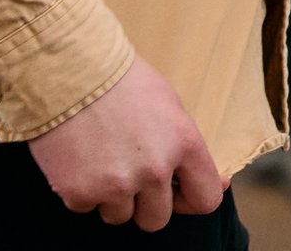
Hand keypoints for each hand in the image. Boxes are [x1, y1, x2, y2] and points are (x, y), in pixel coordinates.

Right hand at [26, 57, 222, 230]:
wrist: (70, 71)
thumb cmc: (123, 83)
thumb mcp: (171, 108)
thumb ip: (189, 150)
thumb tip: (220, 184)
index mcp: (184, 144)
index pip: (206, 199)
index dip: (190, 200)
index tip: (176, 193)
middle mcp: (154, 170)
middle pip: (156, 219)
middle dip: (144, 203)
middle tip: (130, 174)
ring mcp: (116, 185)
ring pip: (119, 217)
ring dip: (111, 197)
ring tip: (102, 159)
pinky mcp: (79, 193)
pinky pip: (85, 208)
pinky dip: (81, 190)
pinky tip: (80, 159)